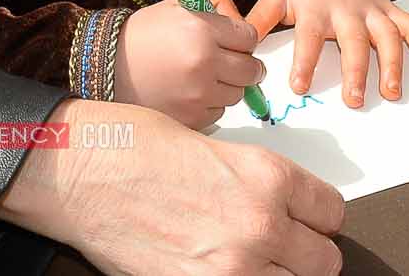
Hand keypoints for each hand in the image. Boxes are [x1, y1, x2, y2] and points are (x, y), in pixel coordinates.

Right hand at [0, 100, 344, 275]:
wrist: (77, 171)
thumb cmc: (131, 145)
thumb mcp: (213, 147)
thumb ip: (254, 182)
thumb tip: (276, 208)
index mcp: (267, 176)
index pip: (331, 211)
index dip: (316, 214)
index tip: (305, 217)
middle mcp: (261, 226)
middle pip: (323, 259)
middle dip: (304, 250)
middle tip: (281, 242)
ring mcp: (232, 269)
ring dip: (278, 271)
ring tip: (249, 256)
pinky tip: (220, 267)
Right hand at [113, 0, 263, 128]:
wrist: (108, 66)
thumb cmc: (143, 35)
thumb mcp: (178, 5)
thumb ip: (216, 6)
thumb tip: (243, 24)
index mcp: (200, 29)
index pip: (249, 37)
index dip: (243, 38)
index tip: (235, 39)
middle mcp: (203, 63)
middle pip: (252, 70)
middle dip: (244, 63)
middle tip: (228, 60)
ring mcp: (198, 94)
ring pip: (237, 94)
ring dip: (226, 85)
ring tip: (200, 74)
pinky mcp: (191, 118)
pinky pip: (218, 112)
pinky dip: (209, 103)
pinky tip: (189, 91)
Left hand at [246, 0, 408, 106]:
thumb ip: (258, 21)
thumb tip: (239, 45)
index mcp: (314, 9)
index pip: (308, 38)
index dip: (304, 61)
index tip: (299, 85)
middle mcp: (345, 10)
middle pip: (353, 41)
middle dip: (355, 71)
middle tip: (355, 100)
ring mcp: (370, 9)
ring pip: (387, 35)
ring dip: (392, 63)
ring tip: (391, 91)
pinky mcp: (387, 9)